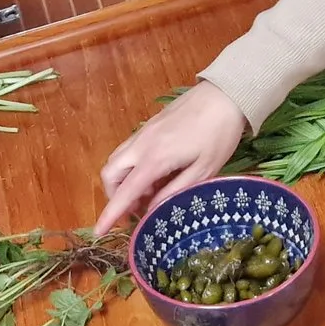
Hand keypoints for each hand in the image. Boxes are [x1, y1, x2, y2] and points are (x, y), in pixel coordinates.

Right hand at [96, 82, 250, 233]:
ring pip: (116, 161)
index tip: (98, 231)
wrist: (226, 94)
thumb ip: (174, 191)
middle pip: (109, 174)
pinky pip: (128, 151)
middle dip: (115, 196)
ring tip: (150, 193)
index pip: (124, 193)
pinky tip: (156, 174)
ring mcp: (143, 133)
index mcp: (154, 159)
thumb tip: (152, 210)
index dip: (109, 214)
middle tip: (137, 210)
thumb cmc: (220, 134)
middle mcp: (141, 145)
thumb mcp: (204, 170)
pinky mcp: (149, 126)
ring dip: (123, 181)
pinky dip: (132, 167)